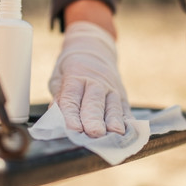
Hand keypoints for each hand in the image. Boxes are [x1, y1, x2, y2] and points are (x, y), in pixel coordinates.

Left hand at [49, 21, 131, 136]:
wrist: (94, 51)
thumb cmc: (72, 70)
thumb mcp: (59, 77)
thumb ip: (59, 98)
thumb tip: (55, 117)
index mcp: (76, 77)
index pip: (72, 99)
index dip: (72, 115)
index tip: (72, 129)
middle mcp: (96, 83)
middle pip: (94, 103)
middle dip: (95, 119)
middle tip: (94, 133)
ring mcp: (112, 90)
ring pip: (113, 107)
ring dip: (114, 122)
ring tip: (115, 134)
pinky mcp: (123, 97)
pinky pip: (126, 110)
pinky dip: (129, 122)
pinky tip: (129, 132)